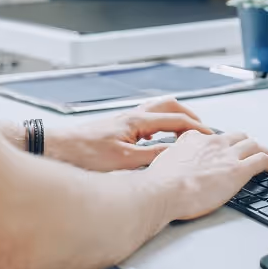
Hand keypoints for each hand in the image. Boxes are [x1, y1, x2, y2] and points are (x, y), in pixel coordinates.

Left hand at [42, 98, 211, 171]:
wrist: (55, 149)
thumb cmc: (83, 154)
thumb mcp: (124, 162)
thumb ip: (153, 158)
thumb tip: (176, 157)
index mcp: (137, 121)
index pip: (177, 120)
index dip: (198, 129)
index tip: (212, 137)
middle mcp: (132, 116)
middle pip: (170, 106)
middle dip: (190, 117)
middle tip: (203, 130)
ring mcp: (123, 120)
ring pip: (157, 110)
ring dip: (174, 118)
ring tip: (185, 133)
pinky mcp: (116, 128)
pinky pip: (146, 120)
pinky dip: (160, 125)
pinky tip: (157, 141)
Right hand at [147, 130, 267, 220]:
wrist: (163, 191)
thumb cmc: (159, 184)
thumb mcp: (162, 162)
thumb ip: (172, 159)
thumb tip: (172, 164)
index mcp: (194, 140)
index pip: (214, 136)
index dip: (222, 145)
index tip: (225, 152)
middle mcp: (213, 143)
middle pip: (238, 136)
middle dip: (246, 144)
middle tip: (251, 153)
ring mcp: (228, 155)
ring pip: (254, 144)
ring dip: (264, 151)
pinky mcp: (239, 169)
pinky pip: (263, 160)